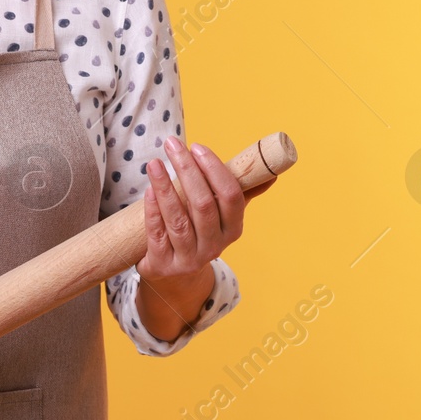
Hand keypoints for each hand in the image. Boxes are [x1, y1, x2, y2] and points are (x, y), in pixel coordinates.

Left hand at [139, 136, 256, 283]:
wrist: (175, 275)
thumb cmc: (199, 232)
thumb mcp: (222, 217)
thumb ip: (242, 192)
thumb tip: (271, 172)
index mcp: (233, 230)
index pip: (231, 196)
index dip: (214, 169)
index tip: (197, 147)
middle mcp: (214, 246)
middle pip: (203, 205)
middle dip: (187, 170)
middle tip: (172, 144)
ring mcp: (188, 259)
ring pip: (178, 220)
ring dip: (165, 187)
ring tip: (154, 163)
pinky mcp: (163, 265)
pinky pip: (158, 235)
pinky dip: (153, 210)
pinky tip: (149, 190)